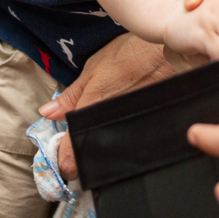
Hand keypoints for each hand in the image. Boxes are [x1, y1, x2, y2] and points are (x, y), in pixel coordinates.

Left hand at [38, 33, 175, 178]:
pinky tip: (125, 130)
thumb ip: (71, 95)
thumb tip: (47, 113)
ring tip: (104, 138)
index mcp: (91, 113)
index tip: (61, 163)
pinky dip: (124, 143)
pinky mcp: (149, 132)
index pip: (71, 156)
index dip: (63, 164)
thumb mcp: (94, 68)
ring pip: (112, 155)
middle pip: (92, 160)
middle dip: (83, 161)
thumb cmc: (132, 55)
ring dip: (104, 153)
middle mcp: (110, 128)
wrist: (171, 54)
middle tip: (80, 152)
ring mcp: (130, 132)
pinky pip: (131, 146)